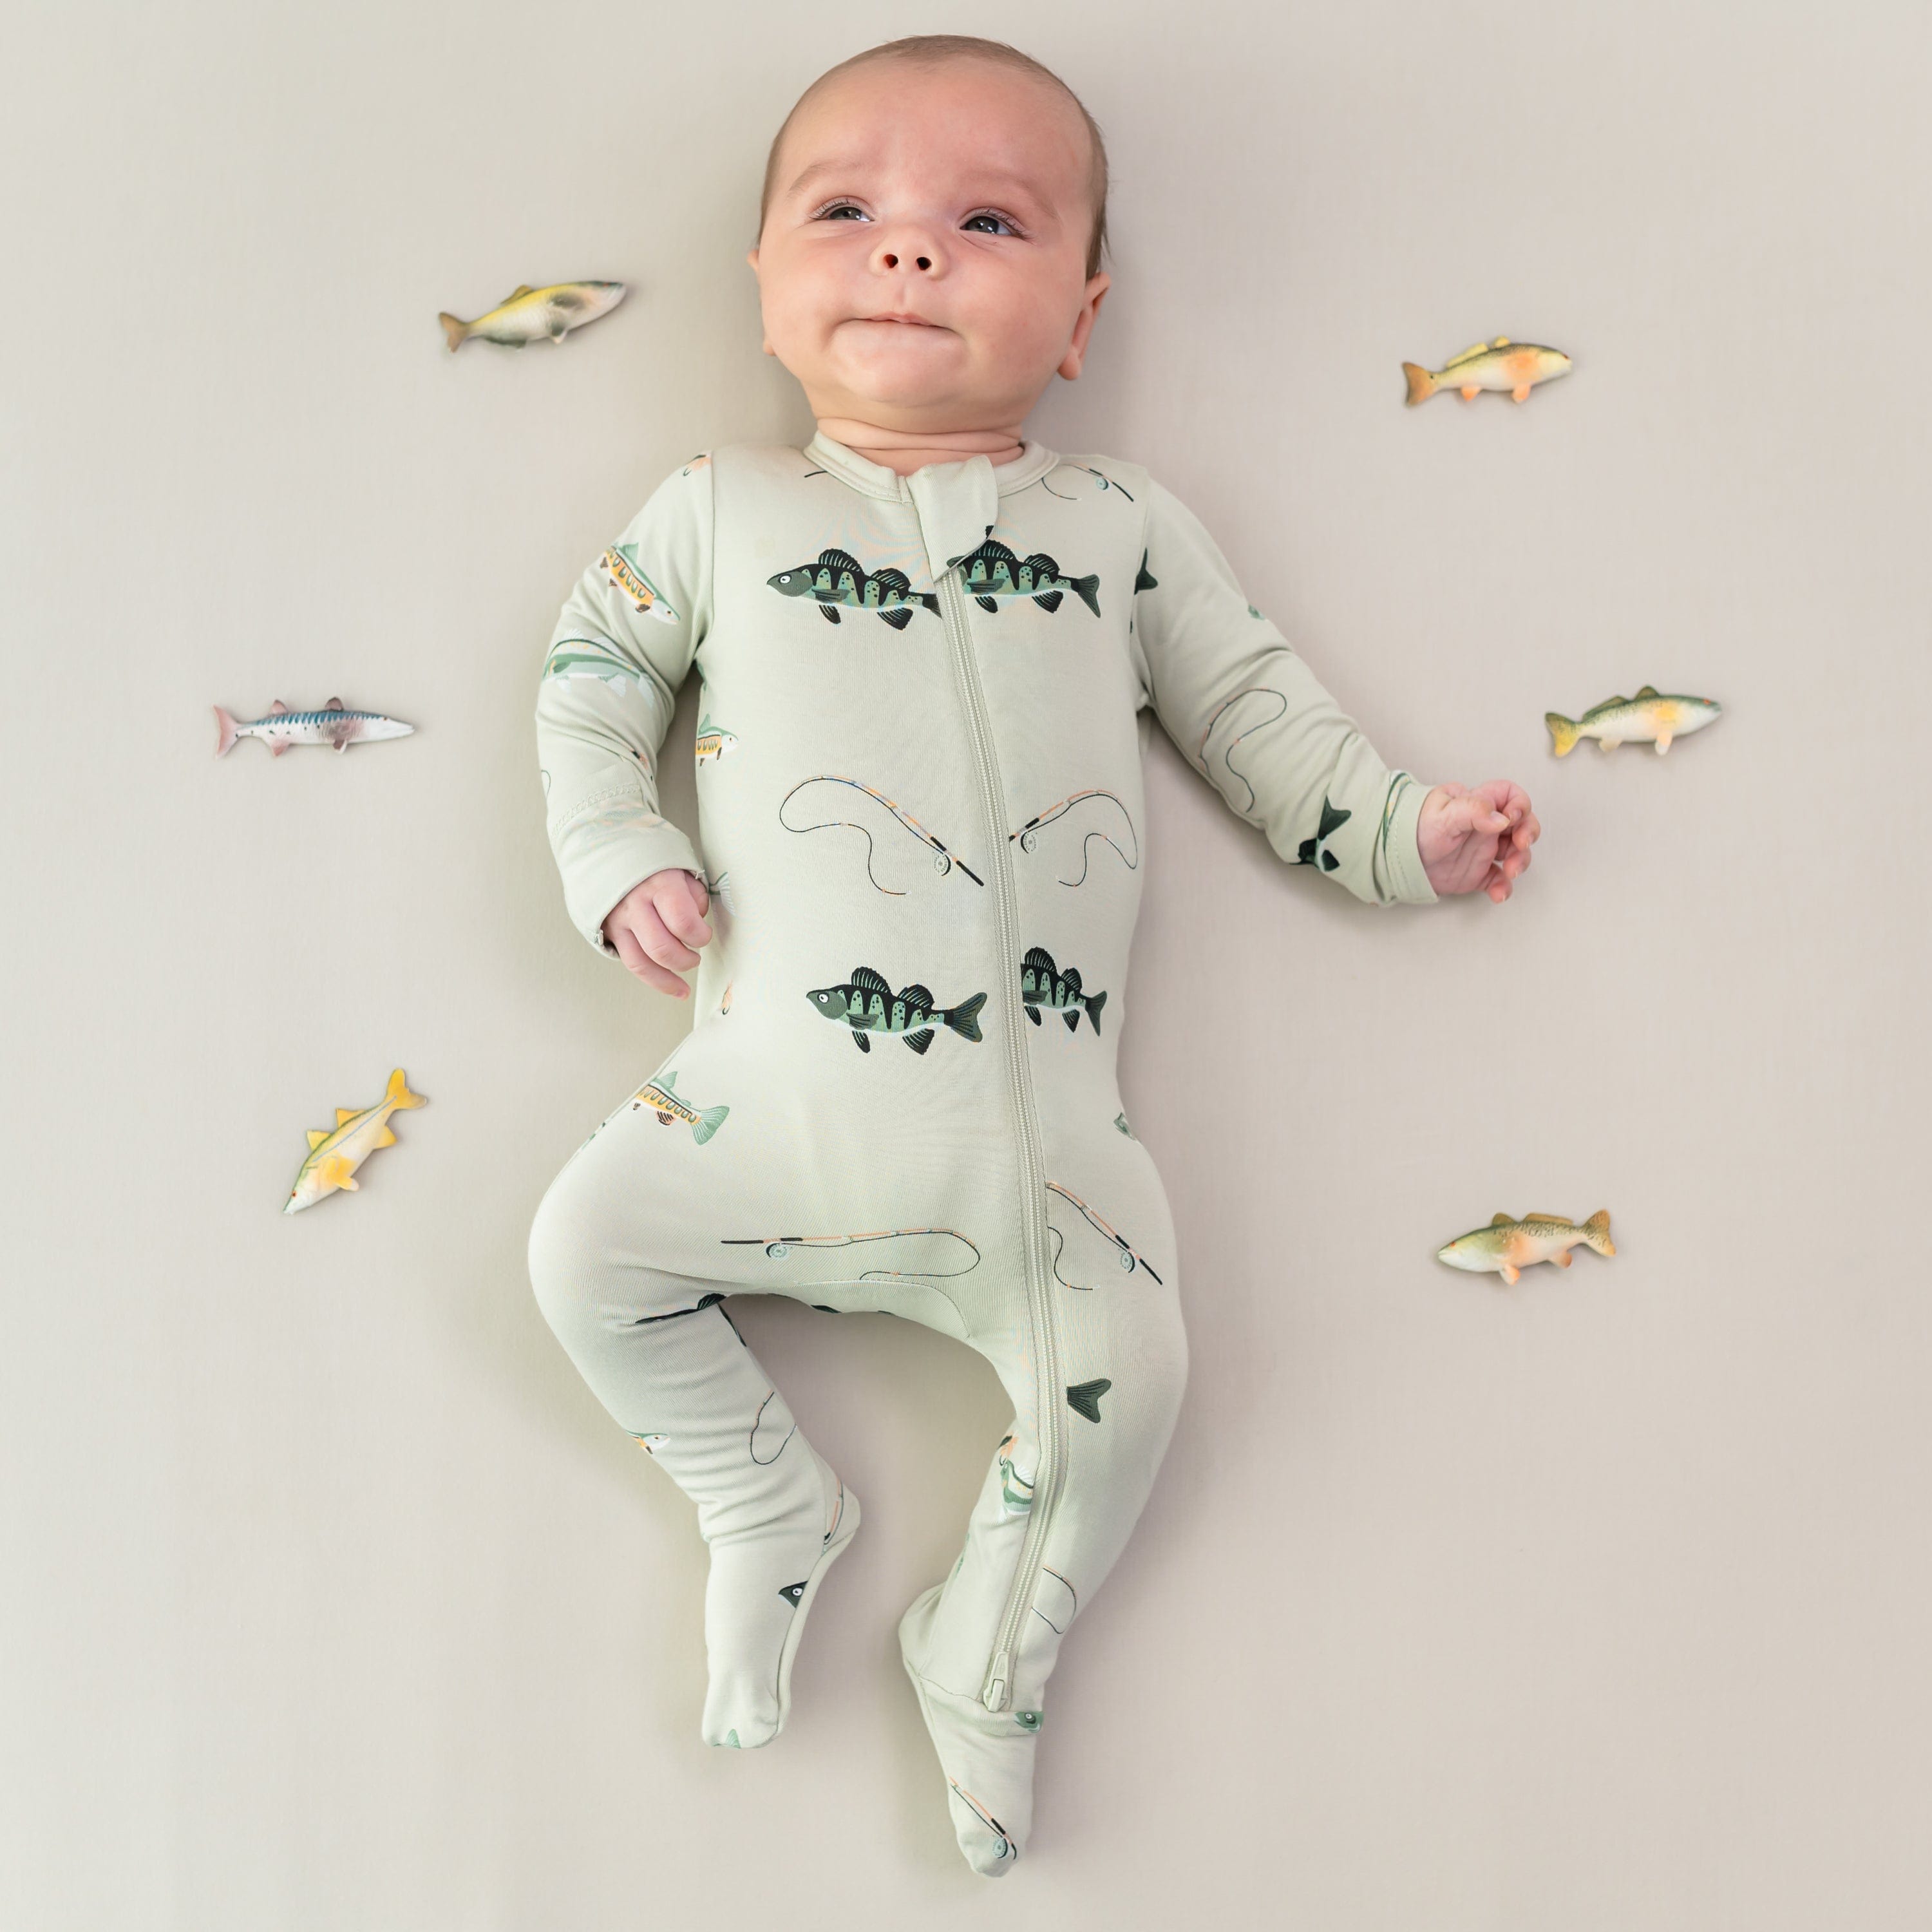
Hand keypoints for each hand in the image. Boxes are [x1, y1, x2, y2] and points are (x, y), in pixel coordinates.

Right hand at [602, 867, 712, 994]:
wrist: (609, 851)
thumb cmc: (654, 863)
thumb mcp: (681, 868)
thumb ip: (695, 895)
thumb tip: (698, 921)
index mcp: (659, 884)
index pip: (681, 921)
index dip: (700, 936)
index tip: (705, 934)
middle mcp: (636, 904)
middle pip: (661, 948)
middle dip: (685, 960)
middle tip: (696, 955)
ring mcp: (620, 921)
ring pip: (642, 963)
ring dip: (668, 979)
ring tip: (684, 987)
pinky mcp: (610, 932)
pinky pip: (631, 963)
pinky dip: (653, 980)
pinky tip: (672, 988)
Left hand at [1417, 781, 1538, 902]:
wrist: (1394, 856)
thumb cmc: (1414, 827)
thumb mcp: (1443, 814)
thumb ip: (1473, 811)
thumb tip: (1501, 819)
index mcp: (1478, 805)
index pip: (1510, 795)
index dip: (1519, 804)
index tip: (1513, 818)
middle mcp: (1485, 827)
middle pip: (1521, 826)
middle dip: (1528, 834)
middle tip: (1521, 845)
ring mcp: (1483, 851)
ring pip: (1515, 854)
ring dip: (1520, 862)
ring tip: (1511, 871)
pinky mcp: (1476, 874)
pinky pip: (1498, 880)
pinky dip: (1503, 888)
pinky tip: (1499, 893)